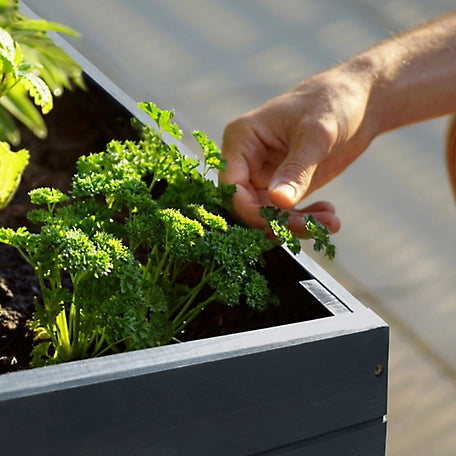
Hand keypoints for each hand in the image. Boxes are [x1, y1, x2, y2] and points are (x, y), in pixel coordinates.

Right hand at [220, 66, 374, 234]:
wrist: (358, 101)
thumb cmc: (332, 103)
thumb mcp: (316, 135)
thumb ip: (296, 169)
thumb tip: (277, 201)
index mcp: (242, 140)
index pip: (231, 185)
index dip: (248, 210)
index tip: (277, 225)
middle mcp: (247, 161)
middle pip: (249, 206)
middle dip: (278, 223)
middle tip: (314, 228)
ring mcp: (265, 176)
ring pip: (269, 215)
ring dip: (297, 225)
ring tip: (330, 222)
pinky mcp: (284, 186)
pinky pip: (286, 213)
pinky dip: (307, 220)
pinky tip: (329, 217)